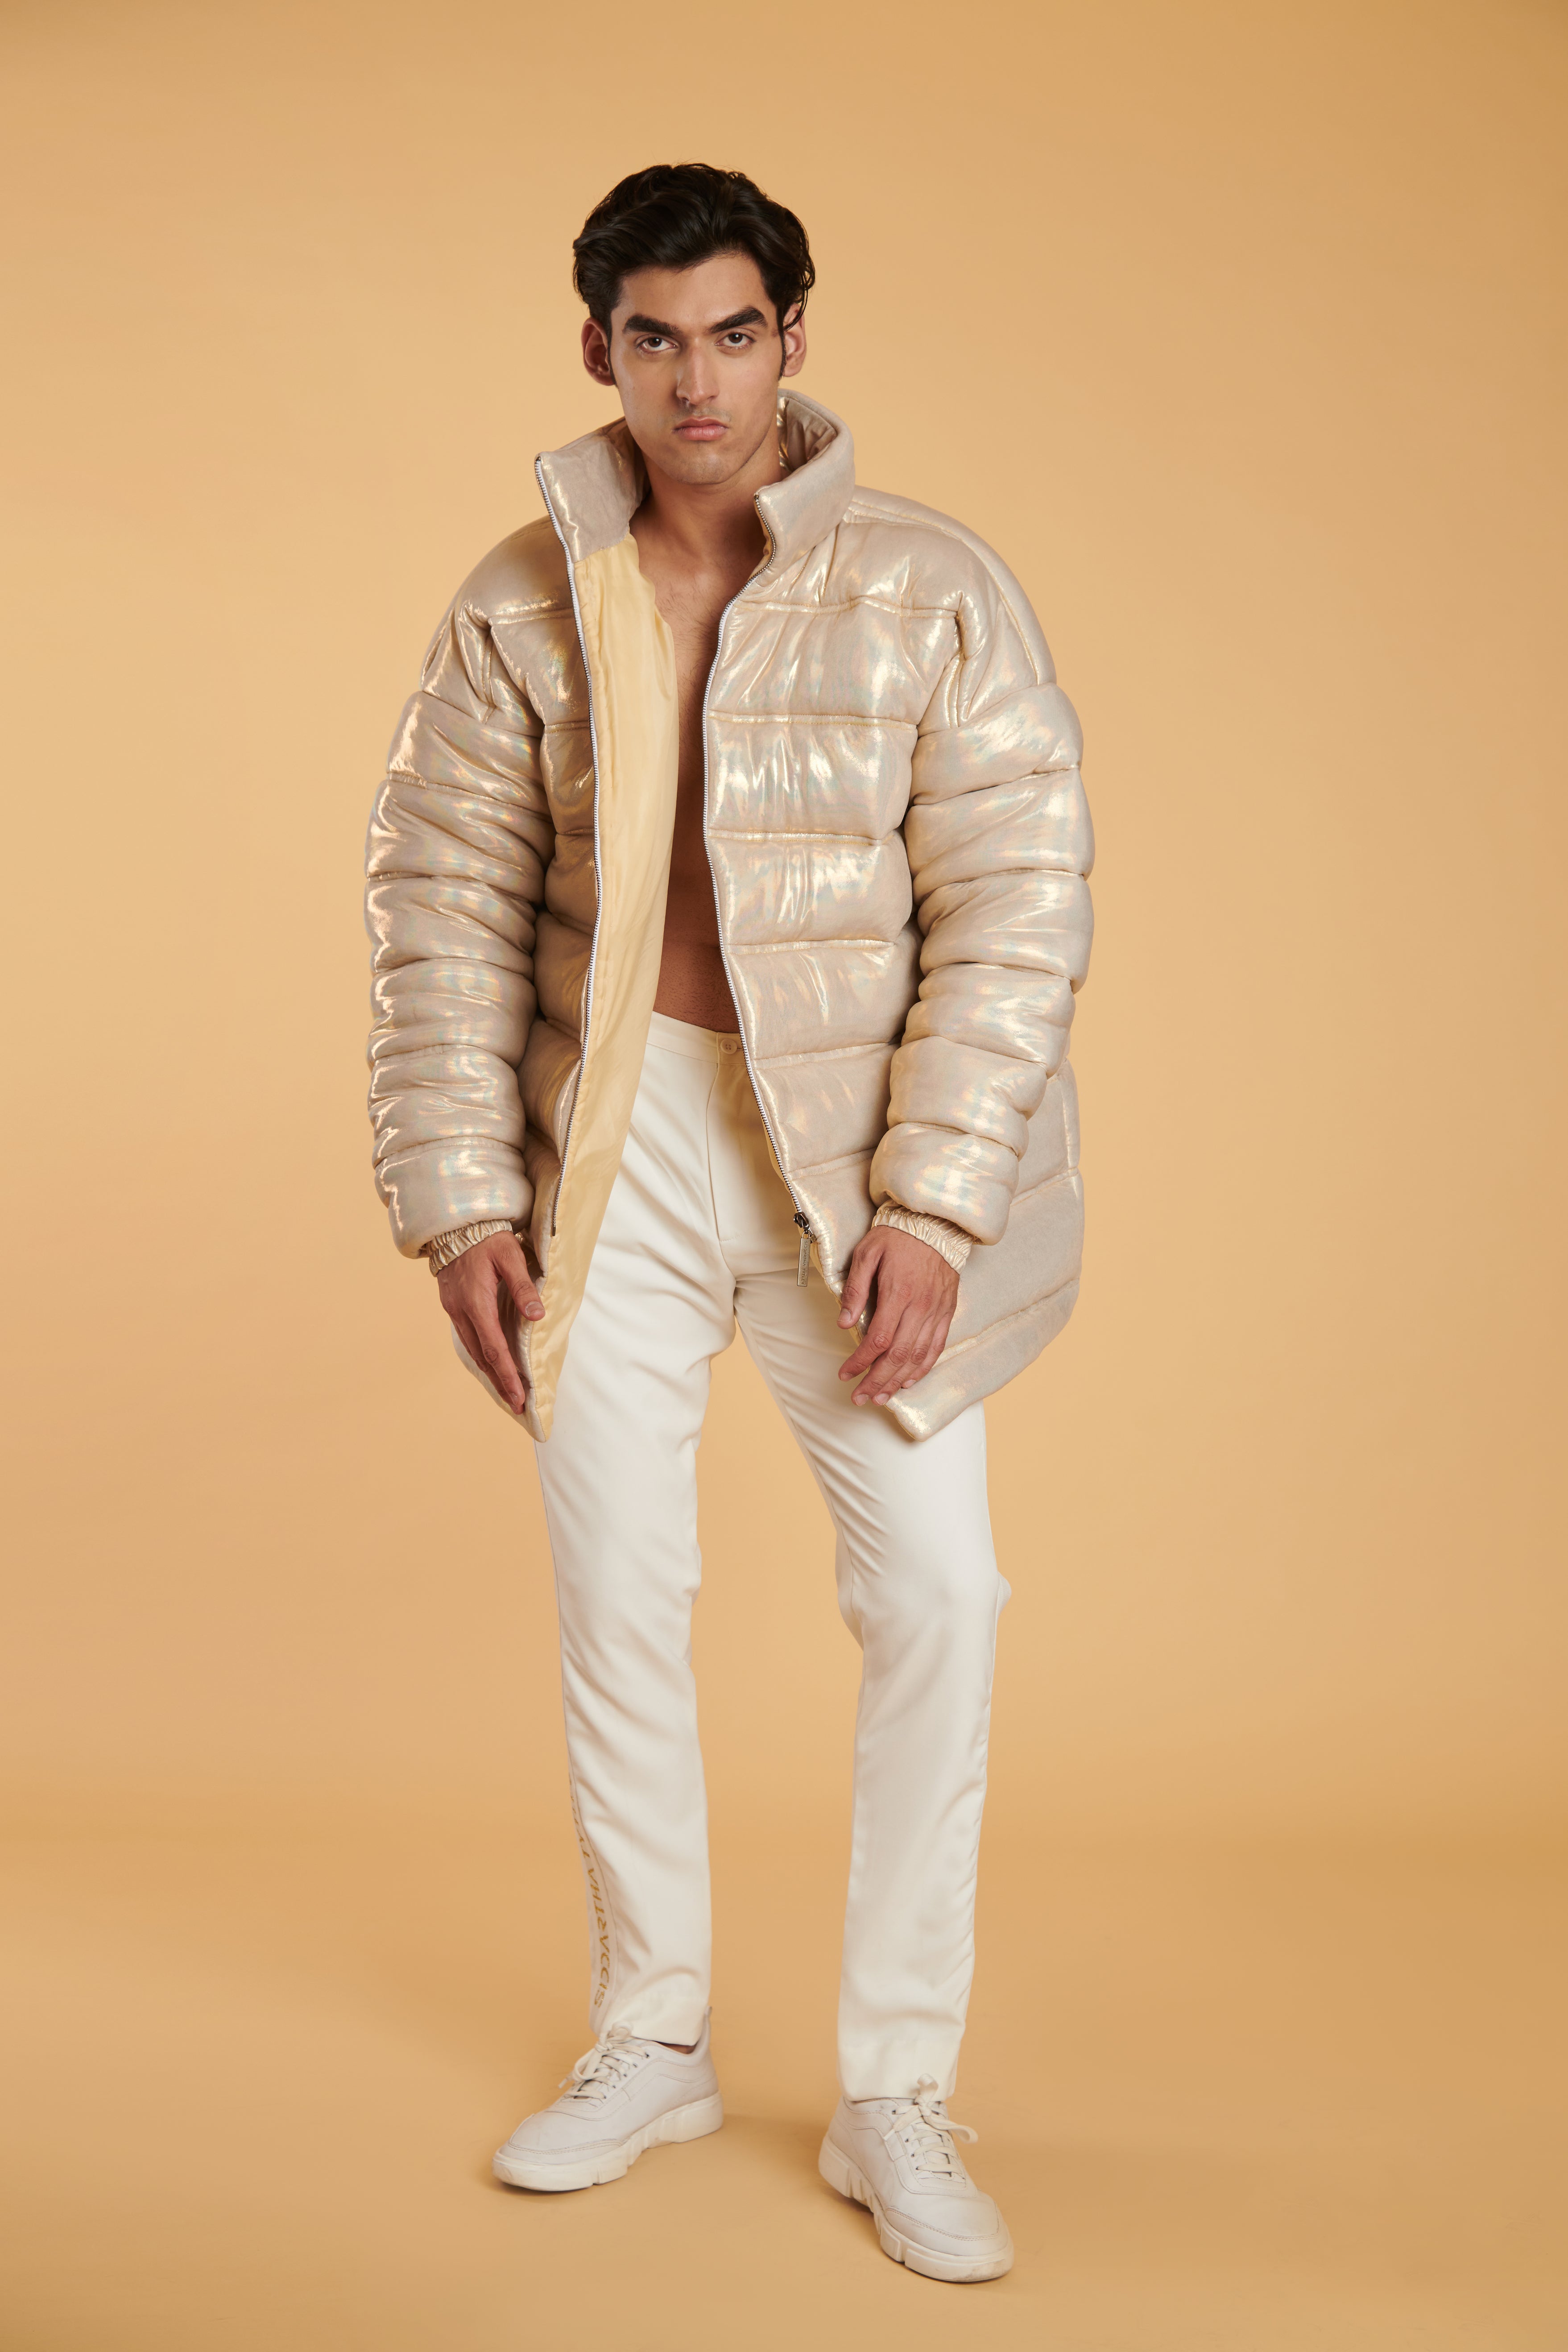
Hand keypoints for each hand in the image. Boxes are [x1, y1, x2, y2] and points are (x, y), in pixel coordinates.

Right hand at [435, 1233, 542, 1416]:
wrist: (454, 1225)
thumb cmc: (487, 1238)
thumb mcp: (510, 1256)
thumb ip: (523, 1286)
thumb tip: (537, 1315)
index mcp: (477, 1303)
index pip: (495, 1348)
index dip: (507, 1375)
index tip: (519, 1397)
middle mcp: (462, 1312)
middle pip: (482, 1356)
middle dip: (500, 1382)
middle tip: (516, 1404)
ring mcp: (454, 1311)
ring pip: (473, 1350)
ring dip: (489, 1372)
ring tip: (506, 1391)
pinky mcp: (453, 1306)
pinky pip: (467, 1338)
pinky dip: (480, 1355)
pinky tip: (490, 1362)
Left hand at [836, 1226, 958, 1406]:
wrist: (935, 1223)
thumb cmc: (897, 1237)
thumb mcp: (867, 1253)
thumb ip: (855, 1289)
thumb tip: (844, 1322)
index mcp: (898, 1293)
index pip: (878, 1339)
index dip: (860, 1362)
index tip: (845, 1374)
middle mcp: (921, 1307)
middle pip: (898, 1356)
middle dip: (877, 1381)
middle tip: (860, 1398)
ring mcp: (937, 1311)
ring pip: (918, 1356)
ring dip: (898, 1381)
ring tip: (881, 1397)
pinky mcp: (947, 1311)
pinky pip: (936, 1347)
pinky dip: (923, 1368)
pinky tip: (909, 1381)